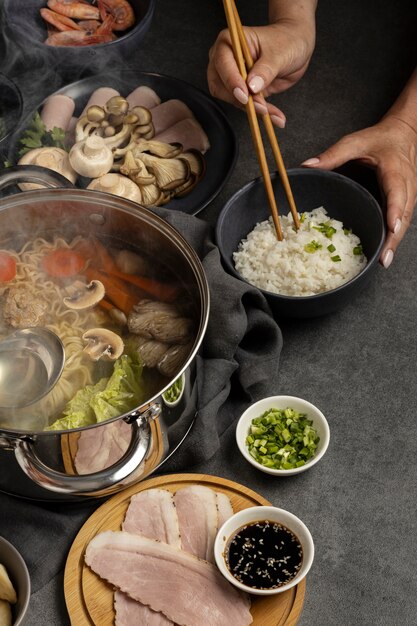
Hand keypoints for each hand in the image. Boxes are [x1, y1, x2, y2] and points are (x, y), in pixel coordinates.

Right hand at [207, 19, 315, 126]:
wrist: (296, 46)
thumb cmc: (287, 40)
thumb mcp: (279, 53)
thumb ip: (265, 69)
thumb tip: (252, 87)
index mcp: (230, 41)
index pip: (222, 63)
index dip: (231, 81)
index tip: (245, 95)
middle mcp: (226, 60)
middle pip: (220, 86)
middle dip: (240, 99)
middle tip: (261, 106)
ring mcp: (233, 77)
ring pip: (232, 100)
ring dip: (252, 109)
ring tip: (272, 114)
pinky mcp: (244, 91)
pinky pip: (246, 106)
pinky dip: (261, 113)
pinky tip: (276, 117)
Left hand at [302, 116, 416, 267]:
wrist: (403, 134)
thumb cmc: (380, 139)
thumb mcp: (355, 142)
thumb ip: (332, 154)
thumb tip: (307, 166)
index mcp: (395, 170)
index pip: (397, 193)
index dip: (395, 210)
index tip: (391, 226)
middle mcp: (407, 185)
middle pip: (403, 215)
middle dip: (394, 238)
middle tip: (383, 258)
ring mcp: (409, 195)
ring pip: (405, 222)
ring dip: (394, 242)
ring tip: (383, 260)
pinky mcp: (407, 202)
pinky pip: (402, 221)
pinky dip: (394, 237)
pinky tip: (384, 252)